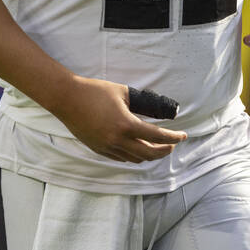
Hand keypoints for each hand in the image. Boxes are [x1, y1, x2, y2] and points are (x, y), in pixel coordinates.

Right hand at [53, 77, 186, 162]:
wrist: (67, 98)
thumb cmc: (95, 91)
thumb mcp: (123, 93)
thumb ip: (141, 103)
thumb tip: (157, 110)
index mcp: (127, 125)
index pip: (157, 136)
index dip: (173, 138)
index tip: (183, 136)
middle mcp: (118, 140)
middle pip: (148, 154)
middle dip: (164, 150)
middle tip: (172, 144)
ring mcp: (107, 147)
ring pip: (135, 158)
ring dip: (149, 154)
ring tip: (157, 146)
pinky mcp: (98, 149)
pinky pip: (121, 158)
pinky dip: (134, 156)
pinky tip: (137, 149)